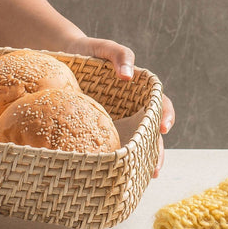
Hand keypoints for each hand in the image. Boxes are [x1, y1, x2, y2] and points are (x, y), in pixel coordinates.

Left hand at [61, 35, 174, 177]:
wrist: (62, 57)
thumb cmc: (88, 52)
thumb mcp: (104, 48)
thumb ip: (120, 55)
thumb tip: (128, 76)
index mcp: (138, 91)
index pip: (159, 105)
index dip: (165, 116)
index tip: (162, 127)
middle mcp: (129, 109)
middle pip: (149, 133)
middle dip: (155, 152)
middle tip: (154, 170)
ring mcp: (114, 120)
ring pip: (131, 144)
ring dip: (137, 162)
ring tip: (139, 180)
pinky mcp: (97, 128)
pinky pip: (109, 145)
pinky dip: (113, 160)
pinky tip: (111, 174)